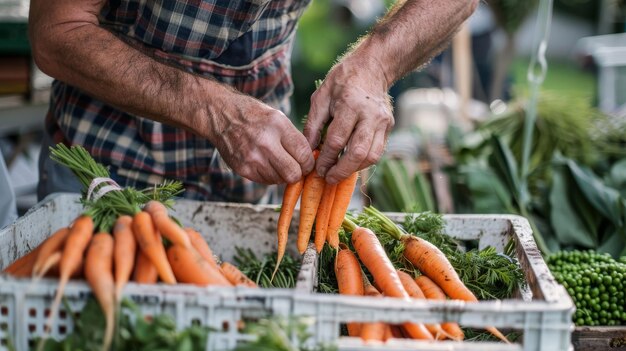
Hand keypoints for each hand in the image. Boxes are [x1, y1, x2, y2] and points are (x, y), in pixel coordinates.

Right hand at [211, 95, 313, 184]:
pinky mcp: (242, 169)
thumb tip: (311, 160)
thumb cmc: (254, 115)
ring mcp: (252, 158)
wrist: (221, 114)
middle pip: (293, 173)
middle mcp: (265, 142)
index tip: (307, 162)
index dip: (309, 162)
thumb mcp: (278, 117)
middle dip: (299, 173)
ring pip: (280, 180)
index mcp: (278, 126)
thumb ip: (294, 138)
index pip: (304, 154)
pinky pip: (266, 181)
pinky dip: (270, 175)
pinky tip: (265, 163)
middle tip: (297, 167)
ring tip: (278, 162)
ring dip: (283, 175)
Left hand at [304, 59, 393, 183]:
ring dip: (355, 169)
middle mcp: (370, 115)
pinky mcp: (389, 127)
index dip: (326, 159)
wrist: (373, 67)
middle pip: (358, 152)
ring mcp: (383, 122)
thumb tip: (309, 150)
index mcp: (350, 105)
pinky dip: (364, 162)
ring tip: (339, 172)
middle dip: (342, 170)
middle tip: (329, 178)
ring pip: (372, 156)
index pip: (337, 140)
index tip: (317, 169)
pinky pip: (378, 151)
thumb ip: (313, 124)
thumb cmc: (342, 81)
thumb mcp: (321, 97)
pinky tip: (351, 163)